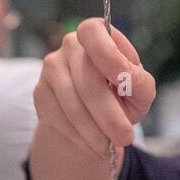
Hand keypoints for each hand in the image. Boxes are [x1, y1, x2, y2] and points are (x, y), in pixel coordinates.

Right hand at [33, 17, 155, 159]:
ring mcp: (51, 68)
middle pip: (86, 79)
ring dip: (94, 130)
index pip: (94, 32)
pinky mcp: (40, 92)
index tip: (122, 78)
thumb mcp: (139, 90)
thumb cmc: (121, 97)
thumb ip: (139, 82)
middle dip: (108, 113)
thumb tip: (129, 77)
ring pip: (72, 103)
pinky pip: (58, 117)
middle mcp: (71, 45)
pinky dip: (78, 135)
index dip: (107, 54)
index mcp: (98, 34)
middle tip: (125, 137)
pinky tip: (91, 142)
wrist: (93, 119)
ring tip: (110, 146)